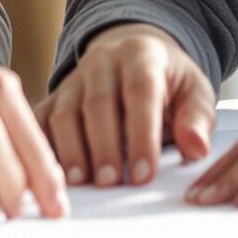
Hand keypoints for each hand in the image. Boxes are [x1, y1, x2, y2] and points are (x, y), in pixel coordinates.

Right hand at [36, 22, 214, 188]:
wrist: (135, 56)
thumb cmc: (168, 81)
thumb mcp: (194, 91)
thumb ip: (197, 118)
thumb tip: (196, 147)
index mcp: (142, 55)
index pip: (140, 92)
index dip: (141, 134)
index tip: (145, 173)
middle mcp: (103, 61)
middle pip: (98, 103)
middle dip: (103, 146)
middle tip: (110, 181)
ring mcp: (74, 79)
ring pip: (65, 113)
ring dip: (71, 150)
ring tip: (81, 182)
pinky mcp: (54, 97)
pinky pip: (40, 120)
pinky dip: (41, 146)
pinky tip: (48, 172)